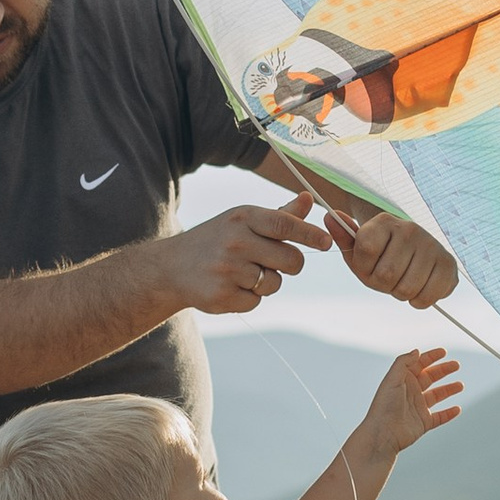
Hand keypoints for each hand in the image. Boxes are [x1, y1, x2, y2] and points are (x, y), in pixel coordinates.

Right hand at [167, 193, 330, 317]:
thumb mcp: (243, 220)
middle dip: (291, 265)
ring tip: (243, 272)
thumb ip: (280, 214)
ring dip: (267, 282)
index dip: (310, 234)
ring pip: (275, 284)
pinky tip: (231, 286)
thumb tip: (309, 198)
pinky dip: (250, 297)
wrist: (172, 267)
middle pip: (291, 261)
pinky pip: (257, 301)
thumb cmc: (217, 239)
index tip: (327, 242)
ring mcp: (228, 270)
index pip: (285, 225)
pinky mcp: (222, 296)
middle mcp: (235, 241)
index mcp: (243, 217)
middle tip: (277, 262)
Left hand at [331, 200, 457, 307]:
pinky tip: (419, 287)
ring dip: (401, 294)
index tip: (370, 265)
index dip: (364, 269)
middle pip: (386, 276)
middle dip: (383, 285)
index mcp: (384, 221)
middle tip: (388, 277)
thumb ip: (343, 237)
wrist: (415, 251)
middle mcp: (410, 228)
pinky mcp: (449, 263)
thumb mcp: (358, 250)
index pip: (365, 252)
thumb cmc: (381, 254)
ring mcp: (432, 245)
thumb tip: (329, 216)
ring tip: (403, 280)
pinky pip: (428, 297)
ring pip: (407, 289)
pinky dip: (420, 301)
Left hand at [360, 346, 461, 457]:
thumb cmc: (383, 408)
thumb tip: (416, 351)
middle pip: (430, 377)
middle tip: (456, 365)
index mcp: (403, 380)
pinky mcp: (423, 422)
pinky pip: (440, 417)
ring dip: (449, 389)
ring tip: (460, 385)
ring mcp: (418, 407)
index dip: (431, 357)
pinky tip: (456, 409)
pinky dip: (449, 413)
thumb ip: (404, 362)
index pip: (419, 364)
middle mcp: (411, 392)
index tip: (443, 352)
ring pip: (437, 396)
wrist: (383, 434)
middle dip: (444, 370)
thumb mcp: (392, 379)